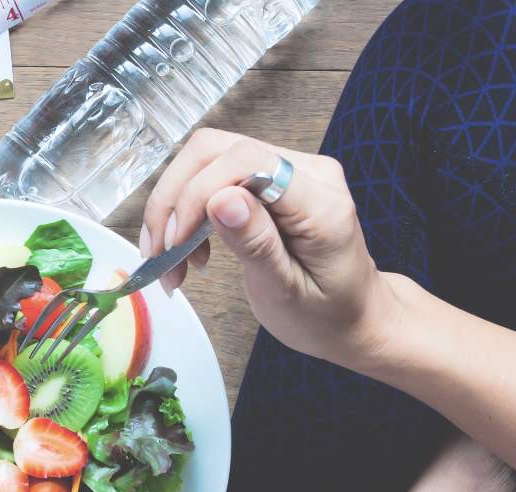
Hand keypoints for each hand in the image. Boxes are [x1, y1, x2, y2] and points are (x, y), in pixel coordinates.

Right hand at [142, 128, 402, 368]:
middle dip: (176, 199)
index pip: (246, 162)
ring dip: (176, 206)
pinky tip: (189, 250)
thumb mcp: (287, 294)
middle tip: (160, 254)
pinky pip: (217, 174)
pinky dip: (190, 210)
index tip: (174, 245)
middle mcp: (309, 172)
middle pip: (217, 150)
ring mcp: (292, 169)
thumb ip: (256, 244)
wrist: (355, 318)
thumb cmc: (326, 316)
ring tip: (172, 260)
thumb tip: (221, 199)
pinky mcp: (274, 177)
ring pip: (209, 158)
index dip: (197, 194)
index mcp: (321, 203)